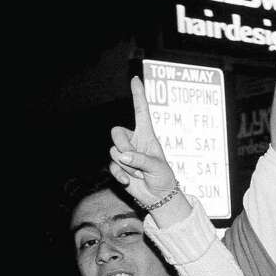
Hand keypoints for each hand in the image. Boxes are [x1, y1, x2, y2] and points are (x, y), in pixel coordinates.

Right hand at [108, 77, 178, 206]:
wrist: (158, 197)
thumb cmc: (163, 178)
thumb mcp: (157, 168)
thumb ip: (141, 160)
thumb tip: (123, 156)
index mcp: (147, 135)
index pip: (141, 112)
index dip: (138, 96)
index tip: (136, 79)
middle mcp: (134, 141)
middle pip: (116, 132)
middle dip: (125, 148)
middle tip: (138, 162)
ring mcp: (124, 153)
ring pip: (113, 151)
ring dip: (127, 166)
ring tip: (140, 173)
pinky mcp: (118, 166)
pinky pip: (111, 166)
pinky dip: (120, 175)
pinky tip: (130, 181)